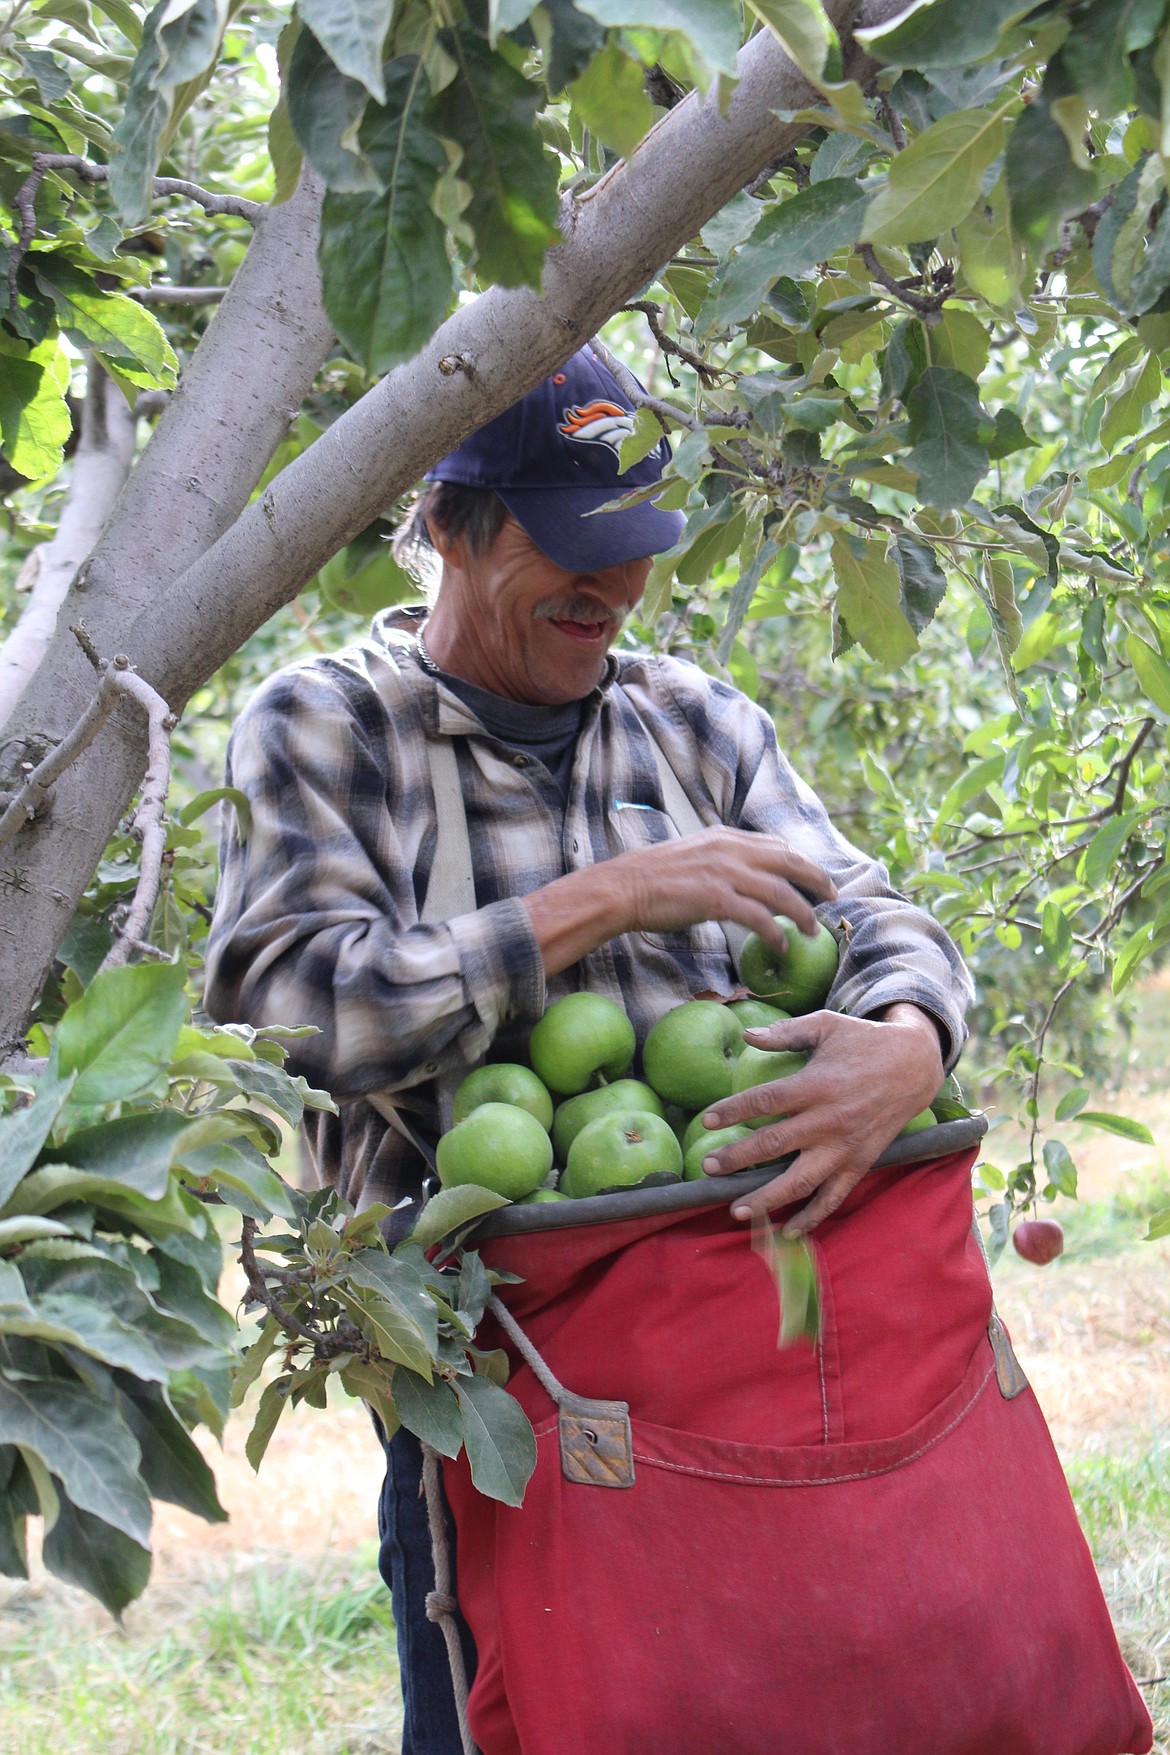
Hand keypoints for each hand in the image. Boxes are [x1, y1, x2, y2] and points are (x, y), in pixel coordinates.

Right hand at [611, 826, 835, 946]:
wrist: (622, 887)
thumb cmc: (650, 878)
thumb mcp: (692, 855)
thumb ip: (719, 860)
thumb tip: (739, 878)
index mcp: (724, 836)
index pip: (776, 845)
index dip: (801, 862)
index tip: (814, 877)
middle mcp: (729, 849)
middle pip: (789, 861)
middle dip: (816, 879)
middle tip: (831, 897)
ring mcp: (724, 872)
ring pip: (781, 892)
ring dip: (802, 913)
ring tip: (811, 930)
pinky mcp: (716, 898)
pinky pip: (759, 918)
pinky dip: (776, 933)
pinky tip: (782, 946)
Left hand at [696, 1003, 944, 1234]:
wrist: (915, 1065)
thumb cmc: (864, 1042)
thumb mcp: (827, 1025)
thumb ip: (786, 1032)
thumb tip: (746, 1034)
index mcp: (819, 1084)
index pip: (766, 1101)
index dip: (734, 1111)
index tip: (706, 1120)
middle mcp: (830, 1120)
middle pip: (775, 1145)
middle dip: (737, 1158)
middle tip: (708, 1167)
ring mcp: (845, 1147)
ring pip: (801, 1182)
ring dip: (767, 1199)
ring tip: (736, 1210)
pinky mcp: (860, 1164)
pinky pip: (833, 1197)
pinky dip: (812, 1218)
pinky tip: (787, 1232)